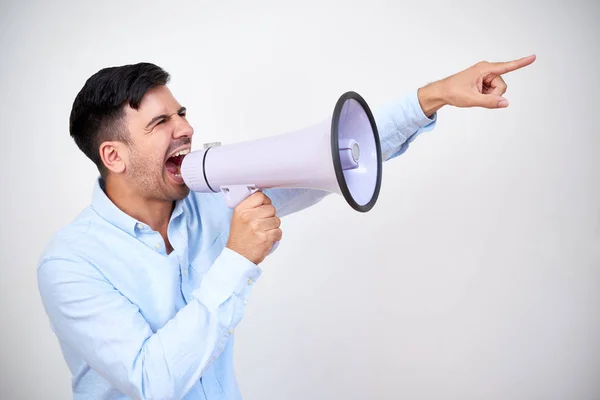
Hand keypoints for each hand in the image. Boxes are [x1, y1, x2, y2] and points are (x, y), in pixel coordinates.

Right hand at [226, 192, 281, 264]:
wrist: (238, 256)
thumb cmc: (239, 239)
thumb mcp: (238, 218)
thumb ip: (250, 207)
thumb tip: (263, 199)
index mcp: (241, 210)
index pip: (260, 196)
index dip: (265, 202)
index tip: (263, 207)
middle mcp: (248, 217)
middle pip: (271, 208)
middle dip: (270, 216)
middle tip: (263, 223)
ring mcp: (257, 227)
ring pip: (276, 220)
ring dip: (273, 227)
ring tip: (264, 232)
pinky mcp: (265, 238)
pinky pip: (278, 231)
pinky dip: (275, 236)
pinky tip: (267, 238)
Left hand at [418, 54, 535, 115]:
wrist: (442, 92)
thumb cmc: (453, 92)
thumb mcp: (471, 99)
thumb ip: (490, 102)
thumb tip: (505, 103)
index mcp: (484, 69)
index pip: (507, 66)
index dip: (521, 63)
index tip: (534, 57)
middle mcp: (487, 70)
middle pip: (502, 86)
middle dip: (494, 94)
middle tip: (478, 96)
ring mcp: (486, 76)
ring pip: (498, 90)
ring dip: (489, 96)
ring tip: (475, 95)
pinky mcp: (484, 81)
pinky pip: (493, 92)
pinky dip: (486, 96)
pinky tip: (476, 95)